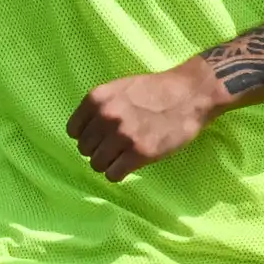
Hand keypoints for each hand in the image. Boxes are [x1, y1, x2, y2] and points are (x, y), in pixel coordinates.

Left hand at [68, 60, 226, 181]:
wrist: (190, 94)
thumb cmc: (155, 90)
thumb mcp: (120, 89)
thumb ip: (100, 107)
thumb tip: (85, 132)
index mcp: (97, 99)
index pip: (73, 131)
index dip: (86, 136)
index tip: (100, 137)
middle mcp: (106, 117)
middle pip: (84, 149)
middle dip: (98, 150)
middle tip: (115, 147)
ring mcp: (122, 136)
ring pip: (97, 164)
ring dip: (108, 164)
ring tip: (123, 157)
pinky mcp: (140, 153)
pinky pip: (113, 174)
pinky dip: (119, 173)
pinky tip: (130, 164)